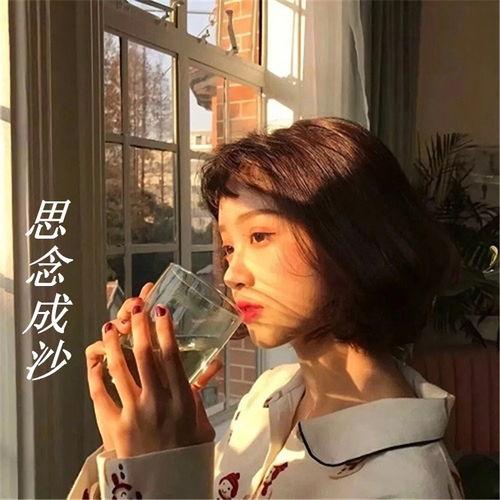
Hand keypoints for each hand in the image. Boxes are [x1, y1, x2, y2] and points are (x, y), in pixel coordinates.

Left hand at [85, 284, 222, 457]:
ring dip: (114, 343)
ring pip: (120, 369)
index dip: (165, 329)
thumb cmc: (187, 455)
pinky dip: (95, 374)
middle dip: (140, 326)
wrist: (166, 489)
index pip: (172, 356)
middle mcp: (158, 402)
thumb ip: (199, 394)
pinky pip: (100, 394)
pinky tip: (95, 359)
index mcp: (182, 400)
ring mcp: (134, 413)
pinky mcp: (114, 427)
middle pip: (145, 355)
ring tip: (110, 326)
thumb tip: (210, 367)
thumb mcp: (202, 424)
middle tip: (136, 307)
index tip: (161, 310)